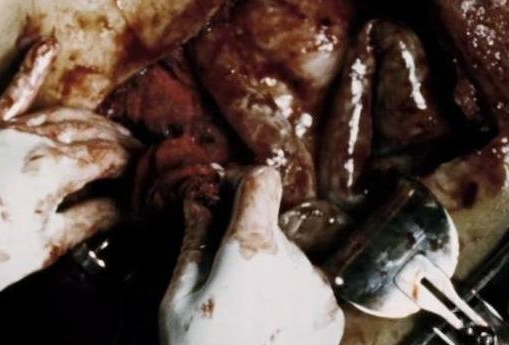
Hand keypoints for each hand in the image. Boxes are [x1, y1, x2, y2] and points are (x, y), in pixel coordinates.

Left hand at [0, 42, 138, 344]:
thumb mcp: (48, 247)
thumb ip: (93, 218)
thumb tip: (128, 206)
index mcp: (53, 168)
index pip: (110, 157)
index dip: (134, 167)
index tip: (147, 177)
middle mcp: (32, 139)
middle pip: (92, 131)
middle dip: (121, 142)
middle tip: (139, 157)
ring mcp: (5, 131)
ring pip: (62, 113)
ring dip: (93, 119)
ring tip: (113, 131)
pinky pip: (13, 94)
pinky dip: (31, 70)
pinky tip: (47, 48)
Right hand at [161, 167, 343, 344]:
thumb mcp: (178, 299)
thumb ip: (194, 241)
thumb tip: (200, 201)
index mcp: (252, 251)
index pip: (262, 181)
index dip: (240, 183)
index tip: (224, 197)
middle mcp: (295, 262)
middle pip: (270, 225)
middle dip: (243, 239)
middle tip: (216, 277)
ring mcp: (317, 289)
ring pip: (286, 258)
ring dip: (265, 272)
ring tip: (240, 313)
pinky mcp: (330, 314)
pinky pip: (304, 286)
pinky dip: (285, 297)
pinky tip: (264, 326)